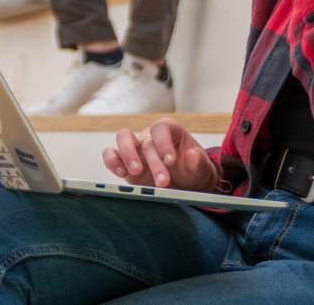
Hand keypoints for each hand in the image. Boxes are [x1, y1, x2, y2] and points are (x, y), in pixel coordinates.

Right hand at [102, 118, 218, 190]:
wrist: (185, 186)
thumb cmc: (192, 171)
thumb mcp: (201, 169)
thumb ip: (199, 162)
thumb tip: (192, 155)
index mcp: (169, 130)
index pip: (161, 128)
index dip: (164, 142)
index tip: (171, 161)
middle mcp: (150, 136)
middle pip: (146, 141)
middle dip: (153, 162)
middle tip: (163, 181)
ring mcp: (136, 148)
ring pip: (123, 139)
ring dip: (128, 155)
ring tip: (136, 172)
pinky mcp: (124, 163)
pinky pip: (112, 155)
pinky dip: (112, 161)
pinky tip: (121, 173)